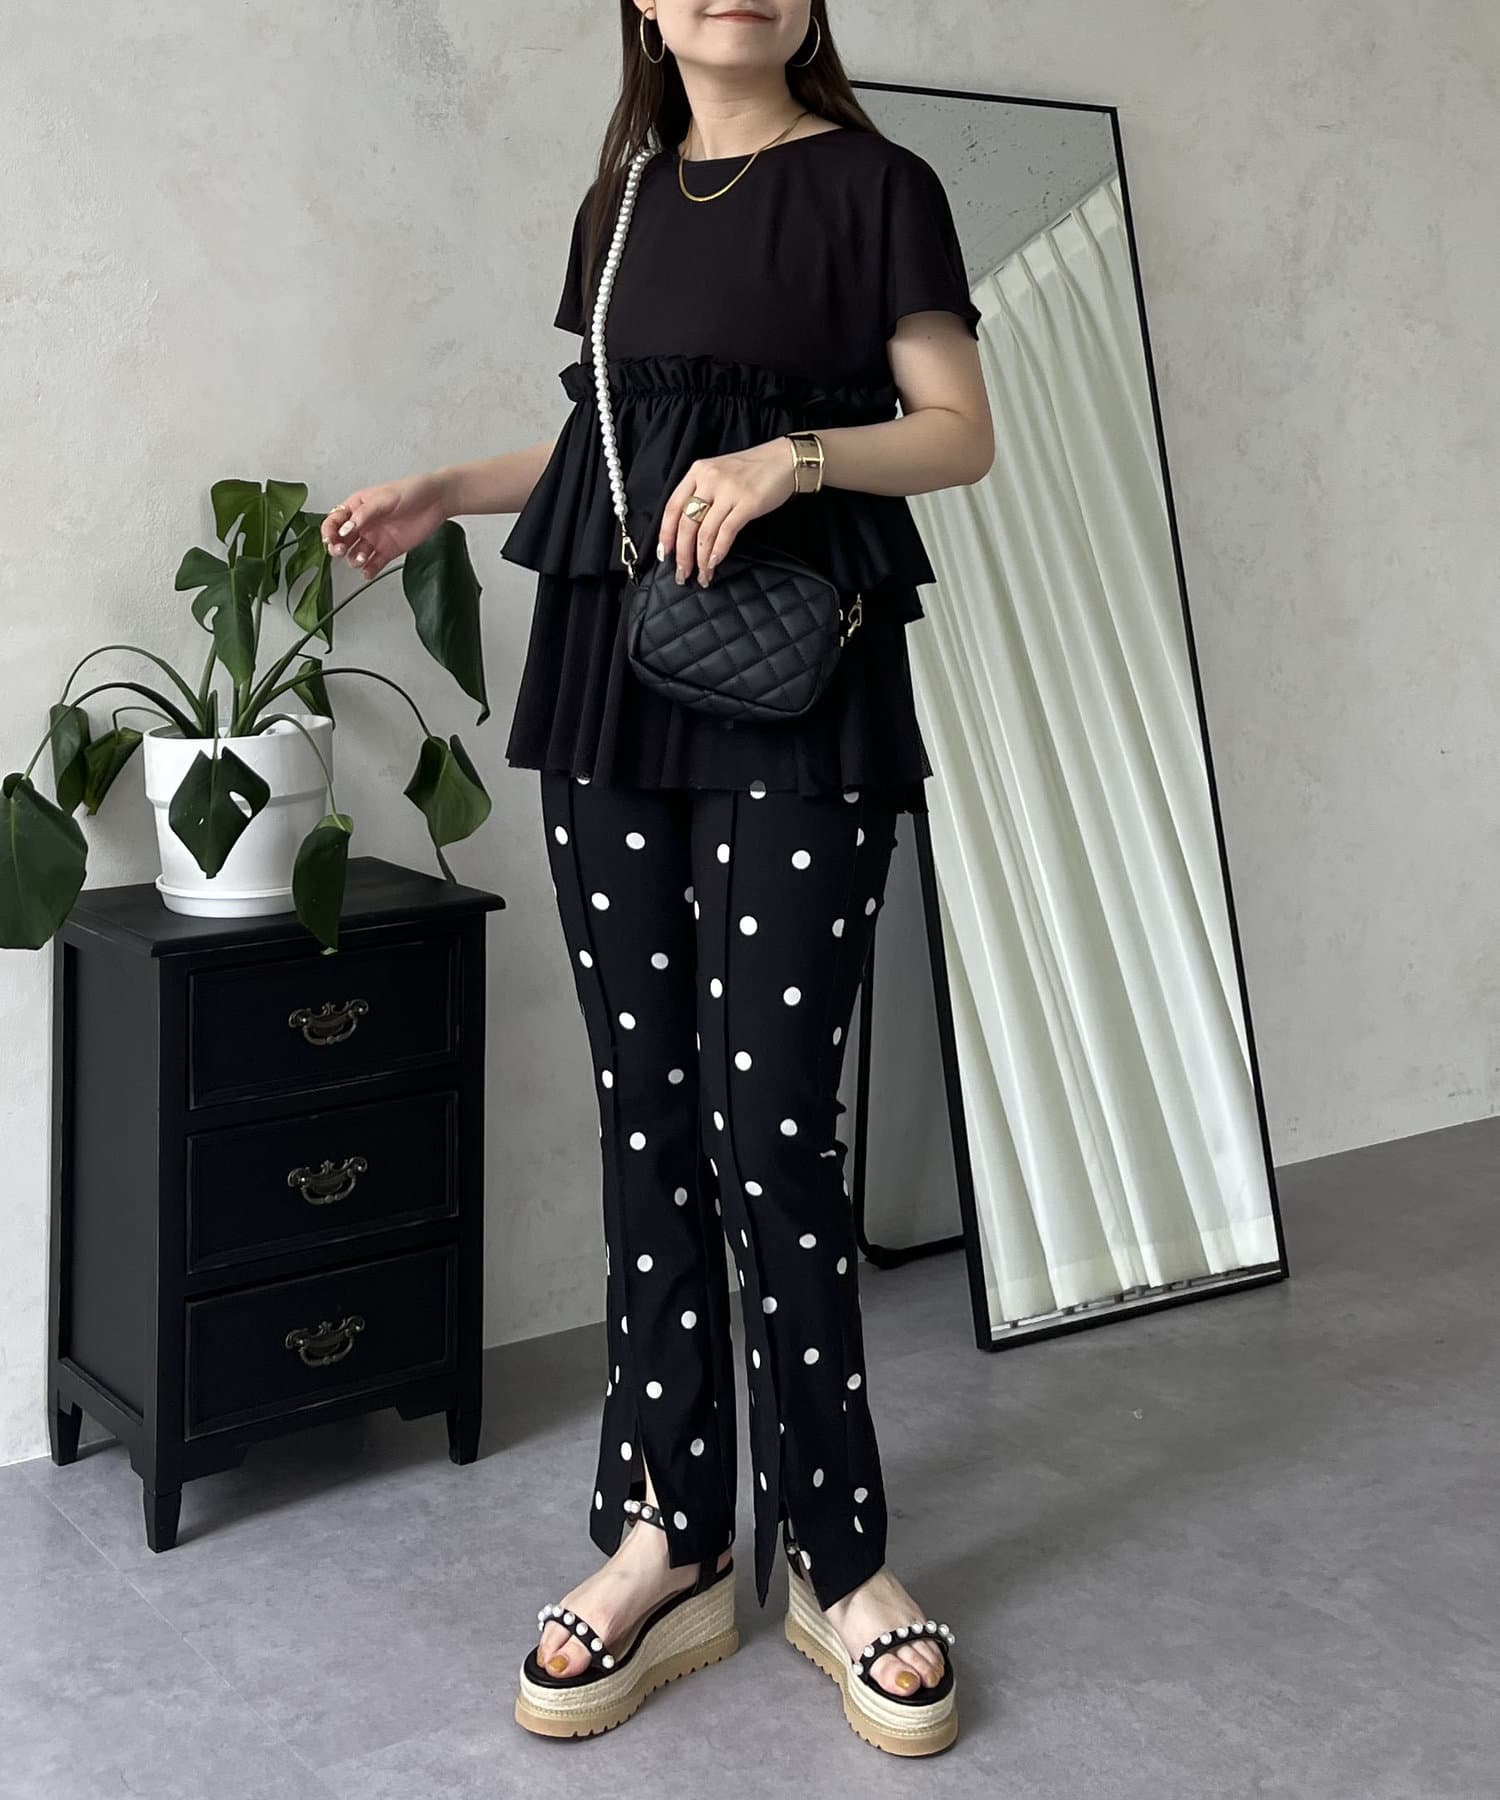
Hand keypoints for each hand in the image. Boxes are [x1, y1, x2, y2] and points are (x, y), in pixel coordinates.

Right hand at [320, 472, 451, 580]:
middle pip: (341, 540)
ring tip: (362, 558)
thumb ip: (364, 515)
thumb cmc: (411, 491)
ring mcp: (375, 538)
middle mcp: (364, 524)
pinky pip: (374, 564)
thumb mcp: (384, 499)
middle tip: (341, 550)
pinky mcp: (389, 551)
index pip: (334, 521)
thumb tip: (346, 529)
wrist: (437, 501)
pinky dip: (369, 570)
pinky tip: (368, 572)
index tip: (332, 539)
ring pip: (356, 554)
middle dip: (337, 547)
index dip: (329, 531)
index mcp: (358, 507)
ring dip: (354, 559)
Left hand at [655, 439, 796, 584]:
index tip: (664, 554)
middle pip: (686, 523)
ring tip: (702, 574)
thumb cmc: (752, 470)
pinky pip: (726, 532)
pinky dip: (718, 551)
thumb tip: (688, 531)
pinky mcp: (748, 503)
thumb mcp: (719, 473)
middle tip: (682, 573)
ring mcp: (729, 491)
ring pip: (705, 532)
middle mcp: (709, 479)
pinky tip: (715, 562)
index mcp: (697, 472)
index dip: (665, 533)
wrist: (784, 460)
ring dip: (701, 558)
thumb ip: (702, 494)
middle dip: (682, 554)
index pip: (672, 506)